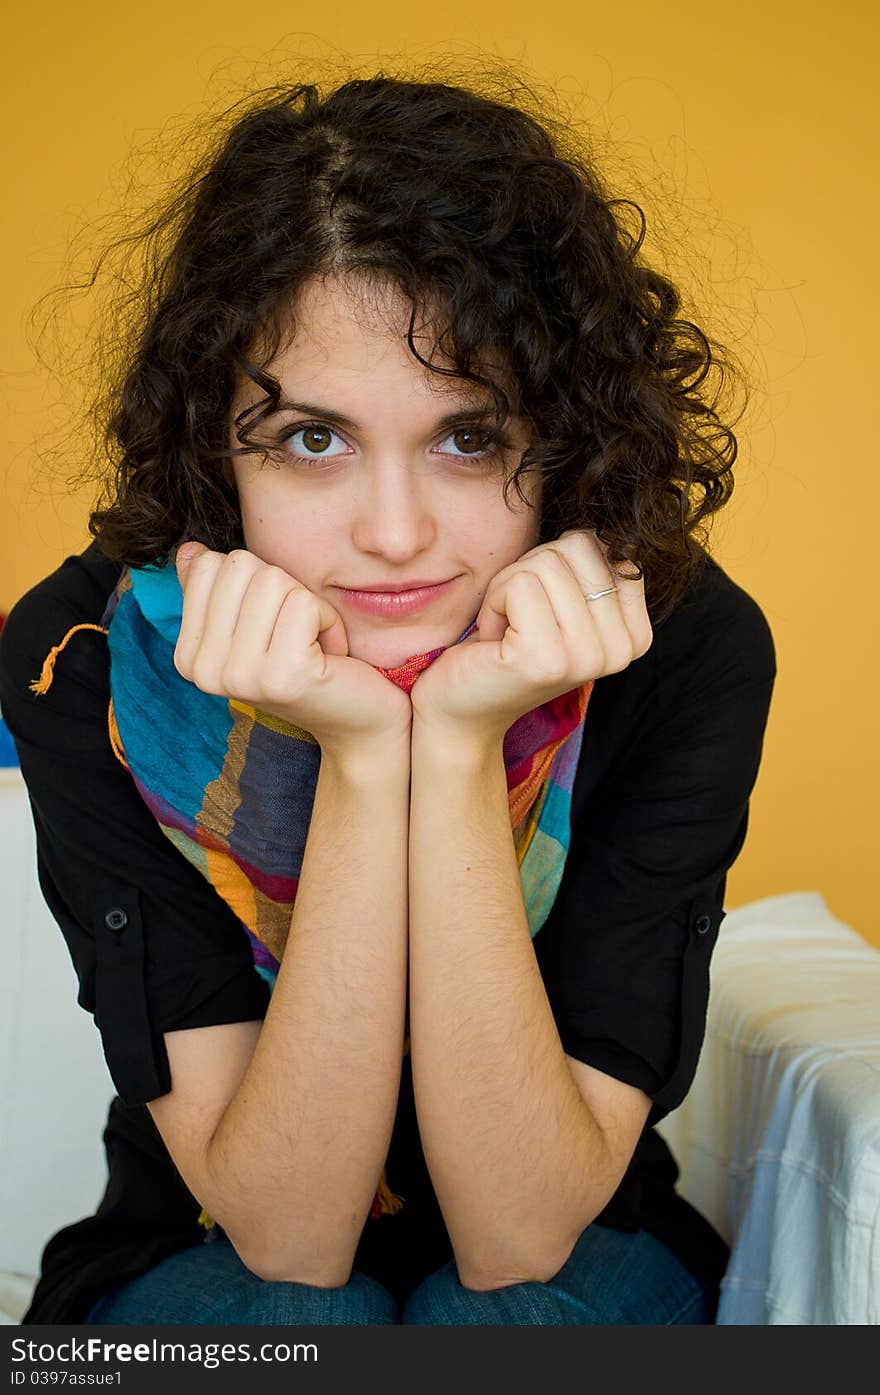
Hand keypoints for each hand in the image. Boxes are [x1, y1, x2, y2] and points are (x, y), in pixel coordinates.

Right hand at [173, 543, 412, 755]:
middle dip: (282, 590)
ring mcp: (240, 675)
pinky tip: (330, 654)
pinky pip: (303, 602)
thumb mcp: (255, 625)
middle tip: (298, 635)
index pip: (210, 566)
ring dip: (307, 604)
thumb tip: (190, 550)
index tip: (273, 626)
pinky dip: (328, 618)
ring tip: (313, 645)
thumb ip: (219, 589)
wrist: (357, 723)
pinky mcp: (283, 675)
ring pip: (272, 580)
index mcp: (189, 656)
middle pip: (240, 566)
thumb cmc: (309, 665)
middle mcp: (205, 670)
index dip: (255, 583)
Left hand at [409, 529, 652, 743]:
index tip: (543, 608)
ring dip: (509, 588)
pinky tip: (492, 638)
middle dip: (533, 570)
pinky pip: (519, 583)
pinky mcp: (545, 658)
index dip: (561, 564)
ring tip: (505, 630)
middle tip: (519, 617)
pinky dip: (493, 600)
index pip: (608, 548)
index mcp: (634, 636)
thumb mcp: (563, 603)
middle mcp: (620, 651)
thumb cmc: (508, 646)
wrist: (463, 708)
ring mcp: (586, 657)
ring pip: (545, 563)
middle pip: (578, 549)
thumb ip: (589, 568)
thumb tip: (599, 528)